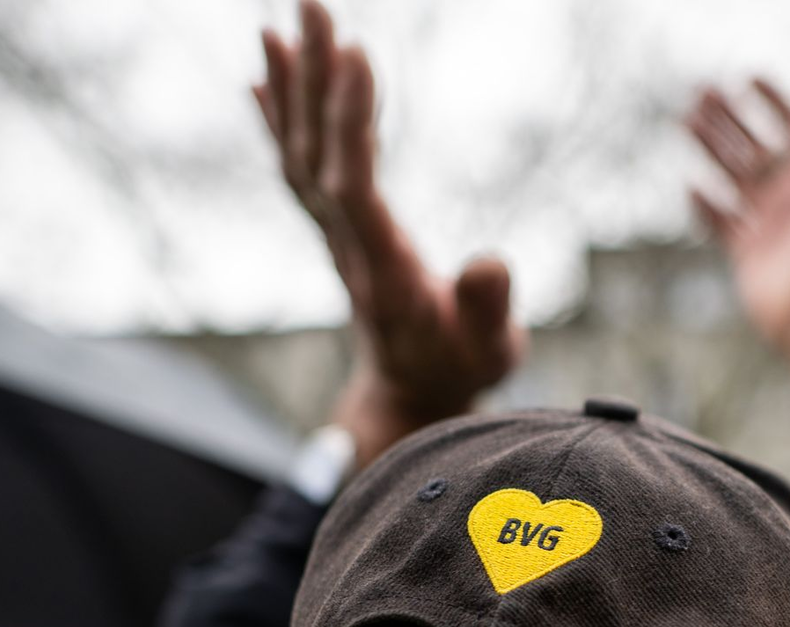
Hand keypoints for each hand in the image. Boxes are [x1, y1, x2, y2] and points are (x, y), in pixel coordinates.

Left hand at [254, 1, 525, 460]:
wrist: (414, 396)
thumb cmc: (460, 370)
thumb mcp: (491, 350)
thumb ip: (488, 309)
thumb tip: (489, 262)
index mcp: (388, 274)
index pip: (354, 189)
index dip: (350, 123)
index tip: (360, 55)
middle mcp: (350, 250)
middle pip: (317, 160)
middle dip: (314, 82)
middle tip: (313, 6)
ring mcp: (338, 241)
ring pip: (301, 159)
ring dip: (291, 90)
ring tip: (284, 22)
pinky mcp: (340, 234)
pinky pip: (301, 171)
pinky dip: (282, 120)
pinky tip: (270, 76)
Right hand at [686, 74, 789, 352]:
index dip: (773, 100)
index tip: (750, 75)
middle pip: (756, 145)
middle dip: (729, 118)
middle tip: (703, 89)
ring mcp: (770, 224)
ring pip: (733, 176)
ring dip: (710, 148)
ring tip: (686, 119)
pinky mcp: (748, 254)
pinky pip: (720, 223)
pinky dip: (704, 206)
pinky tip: (691, 184)